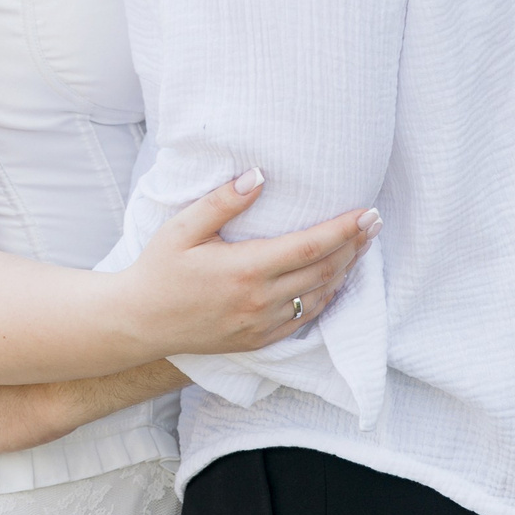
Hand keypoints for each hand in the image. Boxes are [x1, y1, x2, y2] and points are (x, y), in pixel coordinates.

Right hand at [118, 172, 377, 356]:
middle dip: (354, 245)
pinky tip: (334, 279)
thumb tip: (259, 175)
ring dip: (345, 271)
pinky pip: (305, 319)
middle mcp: (259, 301)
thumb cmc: (159, 269)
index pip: (310, 246)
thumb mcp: (182, 228)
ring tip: (361, 246)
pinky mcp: (259, 339)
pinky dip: (326, 297)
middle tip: (374, 222)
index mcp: (245, 269)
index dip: (344, 229)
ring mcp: (261, 324)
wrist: (140, 322)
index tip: (366, 212)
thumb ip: (222, 201)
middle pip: (323, 270)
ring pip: (320, 296)